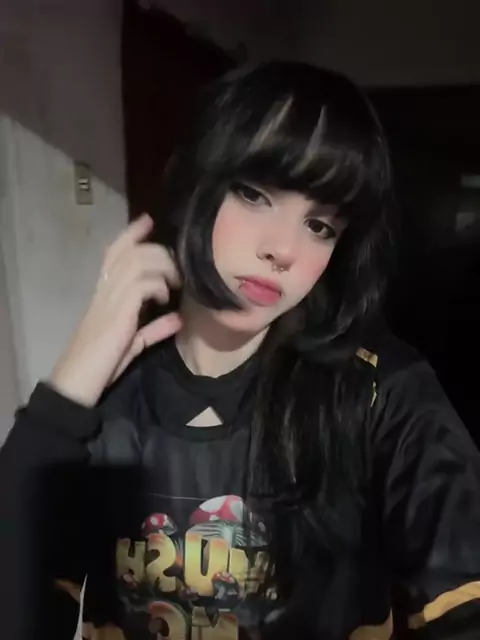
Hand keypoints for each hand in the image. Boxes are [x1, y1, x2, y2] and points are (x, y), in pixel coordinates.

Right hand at [49, 214, 181, 405]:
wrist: (80, 379)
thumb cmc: (102, 362)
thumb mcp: (134, 342)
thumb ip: (154, 329)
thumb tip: (178, 318)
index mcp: (105, 292)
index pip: (115, 251)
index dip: (131, 233)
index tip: (148, 220)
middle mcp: (105, 289)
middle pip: (131, 251)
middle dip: (159, 251)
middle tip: (177, 267)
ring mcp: (110, 298)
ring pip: (137, 262)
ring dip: (161, 267)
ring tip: (174, 283)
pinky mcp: (118, 311)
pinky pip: (141, 284)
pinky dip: (158, 286)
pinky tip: (165, 298)